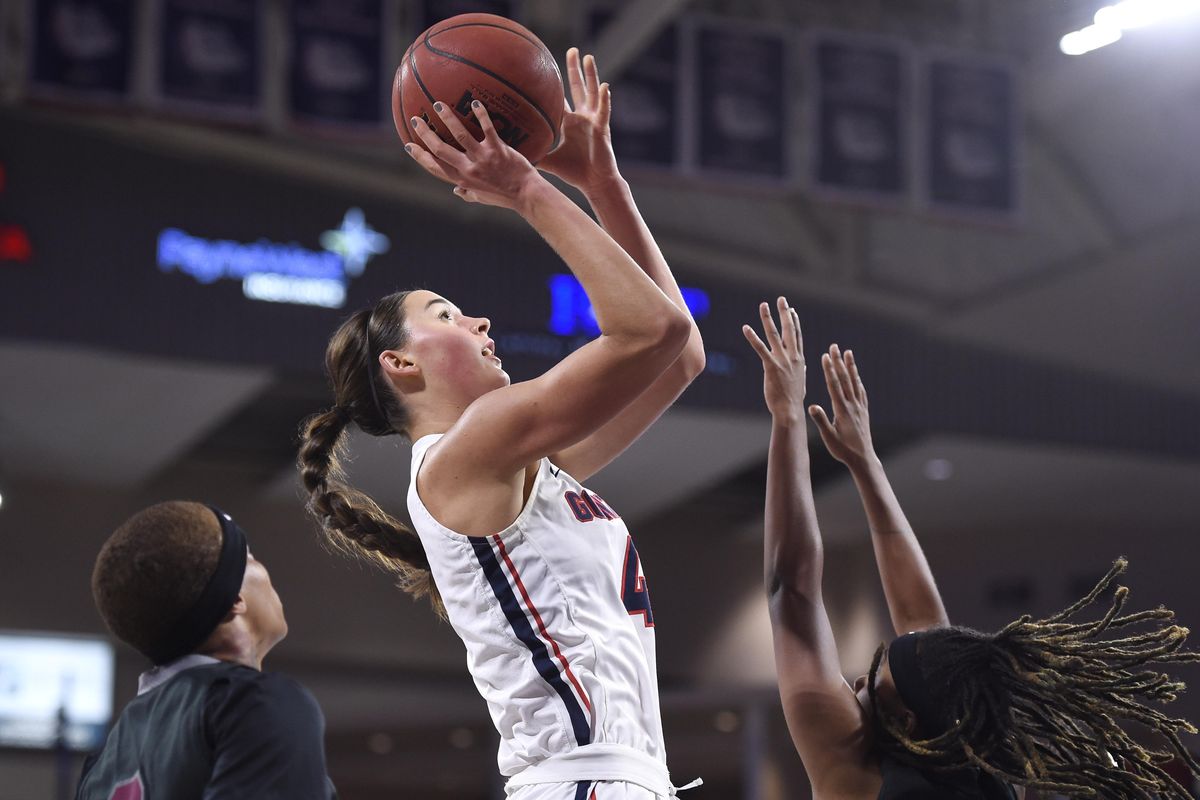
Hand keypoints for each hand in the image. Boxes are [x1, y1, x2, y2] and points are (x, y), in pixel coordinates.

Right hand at [405, 100, 543, 211]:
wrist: (527, 195)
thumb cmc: (505, 196)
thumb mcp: (482, 197)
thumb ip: (468, 193)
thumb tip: (456, 191)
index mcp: (463, 180)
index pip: (435, 168)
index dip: (420, 157)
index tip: (409, 145)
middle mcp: (469, 169)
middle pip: (441, 150)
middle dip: (426, 134)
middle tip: (416, 119)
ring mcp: (483, 159)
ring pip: (460, 135)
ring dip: (447, 119)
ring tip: (439, 105)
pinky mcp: (498, 150)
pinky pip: (487, 128)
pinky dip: (481, 115)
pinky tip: (475, 103)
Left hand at [537, 48, 619, 194]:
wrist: (593, 182)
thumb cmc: (573, 172)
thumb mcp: (548, 160)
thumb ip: (532, 154)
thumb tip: (509, 156)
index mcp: (569, 123)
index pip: (561, 99)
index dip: (555, 85)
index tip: (549, 69)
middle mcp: (581, 118)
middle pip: (578, 88)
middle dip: (575, 70)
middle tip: (572, 50)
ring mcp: (593, 121)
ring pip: (592, 92)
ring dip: (591, 75)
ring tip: (588, 57)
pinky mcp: (602, 128)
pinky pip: (603, 110)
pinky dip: (604, 99)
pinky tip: (605, 86)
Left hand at [743, 297, 805, 424]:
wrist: (789, 410)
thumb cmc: (793, 400)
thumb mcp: (800, 382)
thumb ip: (800, 372)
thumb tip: (803, 367)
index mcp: (799, 360)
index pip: (797, 336)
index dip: (795, 322)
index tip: (792, 310)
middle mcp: (792, 357)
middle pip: (789, 330)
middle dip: (785, 313)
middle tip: (781, 299)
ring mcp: (782, 360)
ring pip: (774, 334)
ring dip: (768, 319)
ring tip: (763, 306)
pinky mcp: (771, 366)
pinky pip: (760, 348)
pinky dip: (753, 337)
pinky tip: (746, 328)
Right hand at [809, 345, 874, 467]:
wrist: (863, 458)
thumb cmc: (843, 450)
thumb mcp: (829, 437)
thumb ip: (821, 421)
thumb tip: (812, 407)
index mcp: (842, 410)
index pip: (834, 385)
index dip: (829, 370)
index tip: (825, 356)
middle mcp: (853, 405)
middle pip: (845, 379)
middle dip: (839, 362)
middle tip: (835, 346)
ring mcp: (860, 407)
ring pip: (855, 382)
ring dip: (850, 366)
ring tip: (848, 352)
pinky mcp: (863, 411)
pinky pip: (861, 391)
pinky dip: (857, 380)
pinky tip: (856, 375)